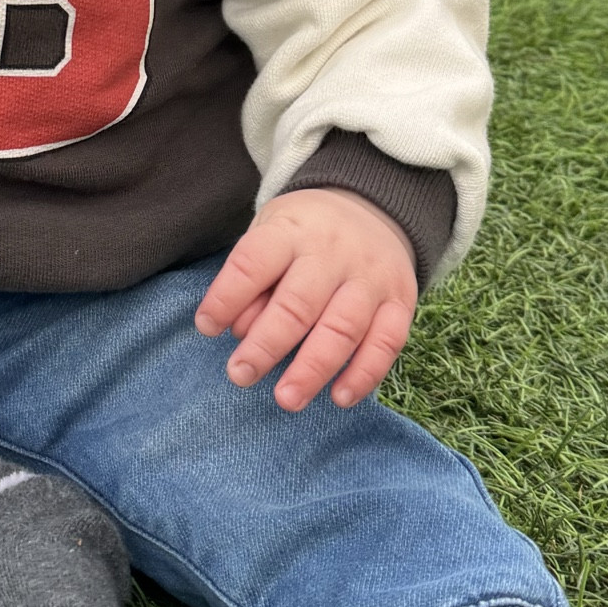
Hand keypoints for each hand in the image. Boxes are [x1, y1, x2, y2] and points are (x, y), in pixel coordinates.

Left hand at [195, 187, 416, 411]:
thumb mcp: (270, 234)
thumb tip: (241, 330)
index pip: (253, 263)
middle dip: (266, 345)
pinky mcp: (401, 300)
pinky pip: (387, 342)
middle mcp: (333, 251)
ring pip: (343, 328)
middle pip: (298, 304)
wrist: (373, 207)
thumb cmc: (304, 234)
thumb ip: (253, 280)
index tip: (206, 327)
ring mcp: (371, 277)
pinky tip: (339, 398)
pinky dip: (364, 374)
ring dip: (312, 370)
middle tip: (240, 375)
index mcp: (291, 230)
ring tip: (286, 399)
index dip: (226, 297)